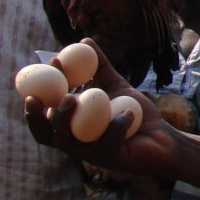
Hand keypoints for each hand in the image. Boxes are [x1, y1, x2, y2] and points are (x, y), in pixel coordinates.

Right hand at [25, 38, 180, 179]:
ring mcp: (90, 153)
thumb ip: (99, 67)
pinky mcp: (109, 159)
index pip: (46, 111)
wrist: (163, 138)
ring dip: (64, 119)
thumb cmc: (136, 113)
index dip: (41, 92)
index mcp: (73, 124)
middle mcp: (76, 141)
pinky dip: (117, 124)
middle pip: (44, 133)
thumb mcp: (116, 86)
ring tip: (72, 98)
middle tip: (37, 95)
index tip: (50, 64)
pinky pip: (107, 143)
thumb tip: (84, 40)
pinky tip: (128, 113)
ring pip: (66, 141)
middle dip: (36, 115)